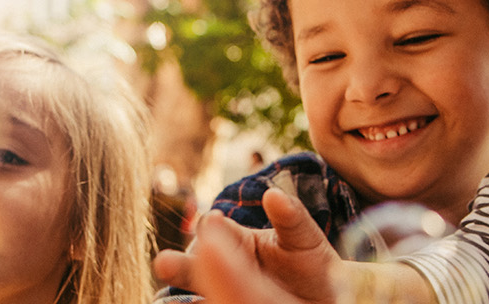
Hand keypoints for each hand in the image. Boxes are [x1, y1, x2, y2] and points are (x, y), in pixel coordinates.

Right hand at [155, 188, 339, 302]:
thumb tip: (274, 194)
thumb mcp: (303, 239)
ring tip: (170, 295)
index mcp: (236, 240)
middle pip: (196, 265)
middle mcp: (224, 267)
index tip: (213, 222)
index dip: (212, 227)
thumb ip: (291, 218)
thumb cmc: (309, 264)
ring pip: (200, 290)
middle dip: (180, 265)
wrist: (323, 298)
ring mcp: (226, 293)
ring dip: (183, 291)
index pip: (215, 229)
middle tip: (165, 264)